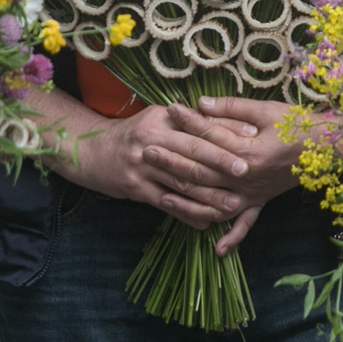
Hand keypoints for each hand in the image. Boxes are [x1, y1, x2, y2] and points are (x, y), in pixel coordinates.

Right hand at [53, 103, 266, 230]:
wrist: (90, 151)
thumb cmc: (135, 135)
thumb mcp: (157, 119)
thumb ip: (188, 121)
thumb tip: (227, 119)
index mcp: (161, 119)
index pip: (199, 124)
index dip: (226, 130)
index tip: (252, 137)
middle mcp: (151, 140)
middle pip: (192, 151)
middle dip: (222, 161)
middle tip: (247, 171)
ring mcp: (142, 165)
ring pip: (181, 181)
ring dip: (209, 195)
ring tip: (234, 203)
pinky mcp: (135, 188)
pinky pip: (166, 203)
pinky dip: (187, 213)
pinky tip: (205, 222)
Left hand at [166, 97, 317, 255]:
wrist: (331, 147)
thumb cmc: (300, 125)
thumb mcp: (268, 110)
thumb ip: (233, 107)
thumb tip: (201, 103)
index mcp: (250, 152)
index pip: (210, 136)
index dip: (188, 121)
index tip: (169, 109)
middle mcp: (248, 178)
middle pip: (202, 171)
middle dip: (172, 160)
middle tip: (147, 150)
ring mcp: (253, 193)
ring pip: (212, 200)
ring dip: (185, 200)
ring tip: (158, 194)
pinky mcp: (261, 201)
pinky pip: (245, 224)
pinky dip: (232, 238)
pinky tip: (217, 250)